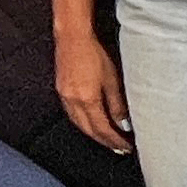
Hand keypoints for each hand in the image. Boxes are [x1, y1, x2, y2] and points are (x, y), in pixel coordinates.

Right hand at [55, 32, 134, 154]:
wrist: (72, 38)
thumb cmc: (93, 53)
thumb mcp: (112, 79)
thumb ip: (117, 104)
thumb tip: (123, 124)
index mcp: (87, 100)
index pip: (102, 129)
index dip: (114, 140)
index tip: (125, 146)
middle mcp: (73, 101)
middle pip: (89, 130)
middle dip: (104, 141)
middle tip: (118, 148)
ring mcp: (65, 97)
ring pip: (79, 124)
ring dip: (93, 134)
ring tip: (106, 139)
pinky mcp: (61, 91)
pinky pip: (72, 115)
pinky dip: (83, 123)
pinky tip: (90, 122)